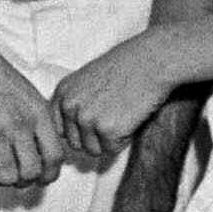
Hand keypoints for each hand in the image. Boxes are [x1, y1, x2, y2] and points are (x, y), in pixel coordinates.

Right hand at [0, 24, 65, 187]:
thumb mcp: (26, 91)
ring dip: (2, 180)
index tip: (44, 177)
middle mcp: (19, 125)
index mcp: (37, 113)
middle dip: (26, 181)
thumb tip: (46, 146)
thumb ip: (38, 118)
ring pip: (7, 177)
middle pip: (32, 172)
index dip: (51, 173)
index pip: (55, 156)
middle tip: (17, 177)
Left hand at [54, 31, 174, 159]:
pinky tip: (131, 118)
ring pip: (93, 150)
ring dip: (109, 140)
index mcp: (62, 93)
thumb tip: (74, 131)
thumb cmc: (127, 67)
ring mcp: (87, 119)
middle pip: (75, 143)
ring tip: (123, 116)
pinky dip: (124, 139)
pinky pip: (112, 149)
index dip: (80, 130)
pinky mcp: (107, 130)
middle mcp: (70, 107)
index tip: (96, 121)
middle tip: (114, 117)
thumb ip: (76, 103)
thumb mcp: (88, 79)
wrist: (152, 62)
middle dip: (94, 137)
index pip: (60, 129)